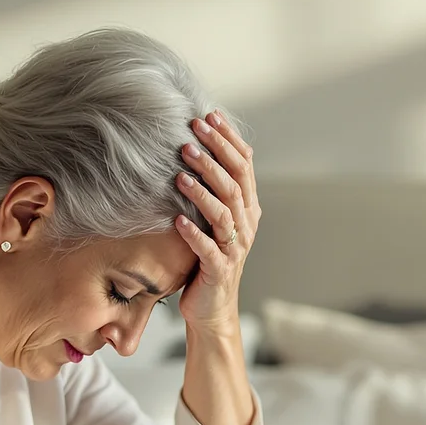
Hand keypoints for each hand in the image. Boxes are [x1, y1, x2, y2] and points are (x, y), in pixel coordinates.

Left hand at [172, 110, 258, 332]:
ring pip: (224, 213)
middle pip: (235, 184)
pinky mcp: (219, 270)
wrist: (213, 308)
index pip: (245, 165)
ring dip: (203, 191)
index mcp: (248, 209)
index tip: (209, 116)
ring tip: (181, 173)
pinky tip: (177, 219)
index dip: (229, 140)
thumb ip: (215, 189)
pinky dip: (194, 233)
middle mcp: (246, 225)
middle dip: (214, 157)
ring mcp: (235, 249)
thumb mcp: (216, 220)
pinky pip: (207, 248)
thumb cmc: (209, 258)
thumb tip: (198, 145)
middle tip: (192, 135)